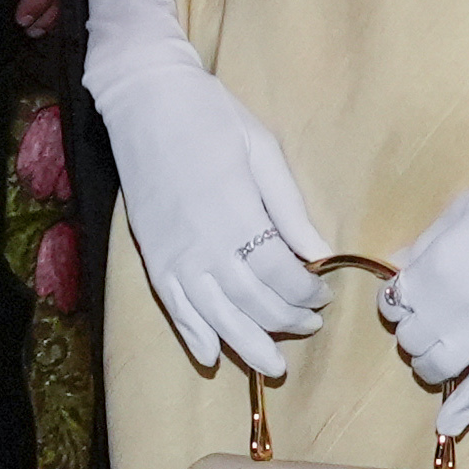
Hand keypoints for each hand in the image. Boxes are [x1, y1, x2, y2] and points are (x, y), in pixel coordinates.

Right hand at [86, 46, 332, 376]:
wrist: (146, 101)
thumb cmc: (212, 116)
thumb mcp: (263, 151)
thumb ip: (290, 208)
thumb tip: (319, 252)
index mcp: (238, 216)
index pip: (281, 275)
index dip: (307, 292)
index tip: (323, 293)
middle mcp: (205, 246)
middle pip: (253, 302)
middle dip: (287, 320)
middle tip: (310, 326)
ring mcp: (176, 256)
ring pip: (217, 316)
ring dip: (248, 344)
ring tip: (274, 367)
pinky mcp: (154, 258)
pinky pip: (174, 309)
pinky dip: (193, 336)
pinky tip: (211, 356)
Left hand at [388, 125, 468, 437]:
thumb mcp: (460, 209)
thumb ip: (425, 245)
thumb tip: (397, 266)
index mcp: (429, 269)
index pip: (391, 304)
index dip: (401, 302)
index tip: (414, 296)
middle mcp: (447, 307)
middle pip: (409, 340)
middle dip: (416, 331)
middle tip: (435, 318)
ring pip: (433, 369)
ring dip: (430, 364)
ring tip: (444, 352)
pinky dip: (462, 412)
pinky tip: (447, 426)